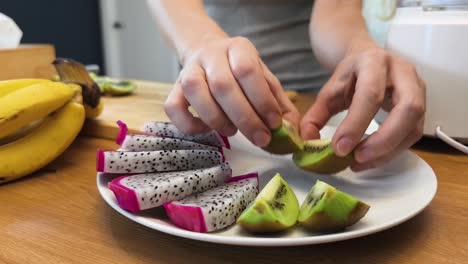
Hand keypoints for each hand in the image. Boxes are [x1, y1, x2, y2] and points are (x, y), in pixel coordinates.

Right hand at [165, 36, 299, 146]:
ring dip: (217, 119)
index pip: (247, 70)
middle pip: (222, 85)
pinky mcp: (173, 88)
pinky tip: (207, 129)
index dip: (261, 100)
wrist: (208, 53)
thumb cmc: (242, 73)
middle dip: (244, 118)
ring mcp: (188, 70)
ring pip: (195, 92)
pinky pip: (173, 108)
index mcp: (238, 48)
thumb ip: (280, 105)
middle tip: (260, 138)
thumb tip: (293, 133)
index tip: (274, 124)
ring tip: (232, 131)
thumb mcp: (265, 80)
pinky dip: (190, 124)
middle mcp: (211, 55)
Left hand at [300, 47, 425, 170]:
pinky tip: (372, 159)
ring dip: (389, 150)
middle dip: (383, 140)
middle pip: (407, 109)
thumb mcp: (329, 90)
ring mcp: (418, 89)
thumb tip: (306, 142)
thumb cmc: (351, 77)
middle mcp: (402, 72)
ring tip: (361, 162)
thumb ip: (315, 115)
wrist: (370, 61)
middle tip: (357, 158)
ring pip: (415, 125)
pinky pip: (414, 133)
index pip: (370, 94)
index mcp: (373, 62)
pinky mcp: (423, 106)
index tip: (339, 148)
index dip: (356, 123)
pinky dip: (393, 151)